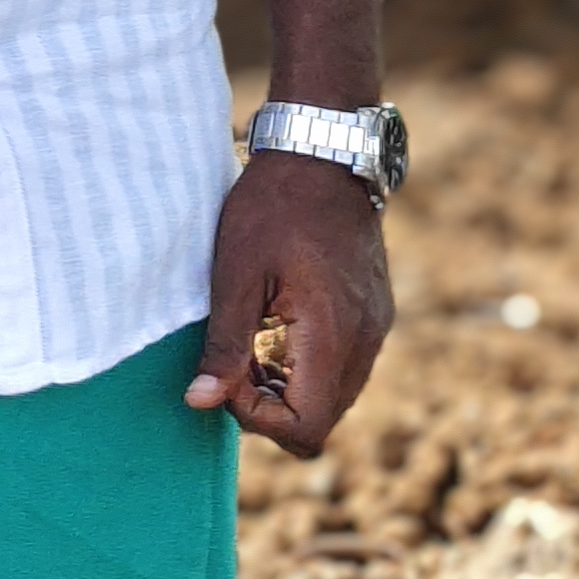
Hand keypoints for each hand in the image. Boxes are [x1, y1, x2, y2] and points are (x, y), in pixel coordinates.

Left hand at [184, 148, 393, 455]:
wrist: (323, 151)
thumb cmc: (273, 206)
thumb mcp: (235, 274)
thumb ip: (224, 344)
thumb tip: (202, 401)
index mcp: (332, 335)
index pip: (306, 427)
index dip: (258, 418)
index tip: (228, 376)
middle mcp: (365, 339)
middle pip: (322, 422)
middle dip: (271, 409)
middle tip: (233, 367)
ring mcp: (376, 327)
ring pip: (335, 398)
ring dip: (290, 392)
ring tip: (250, 352)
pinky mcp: (375, 313)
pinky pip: (345, 368)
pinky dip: (310, 369)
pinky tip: (277, 334)